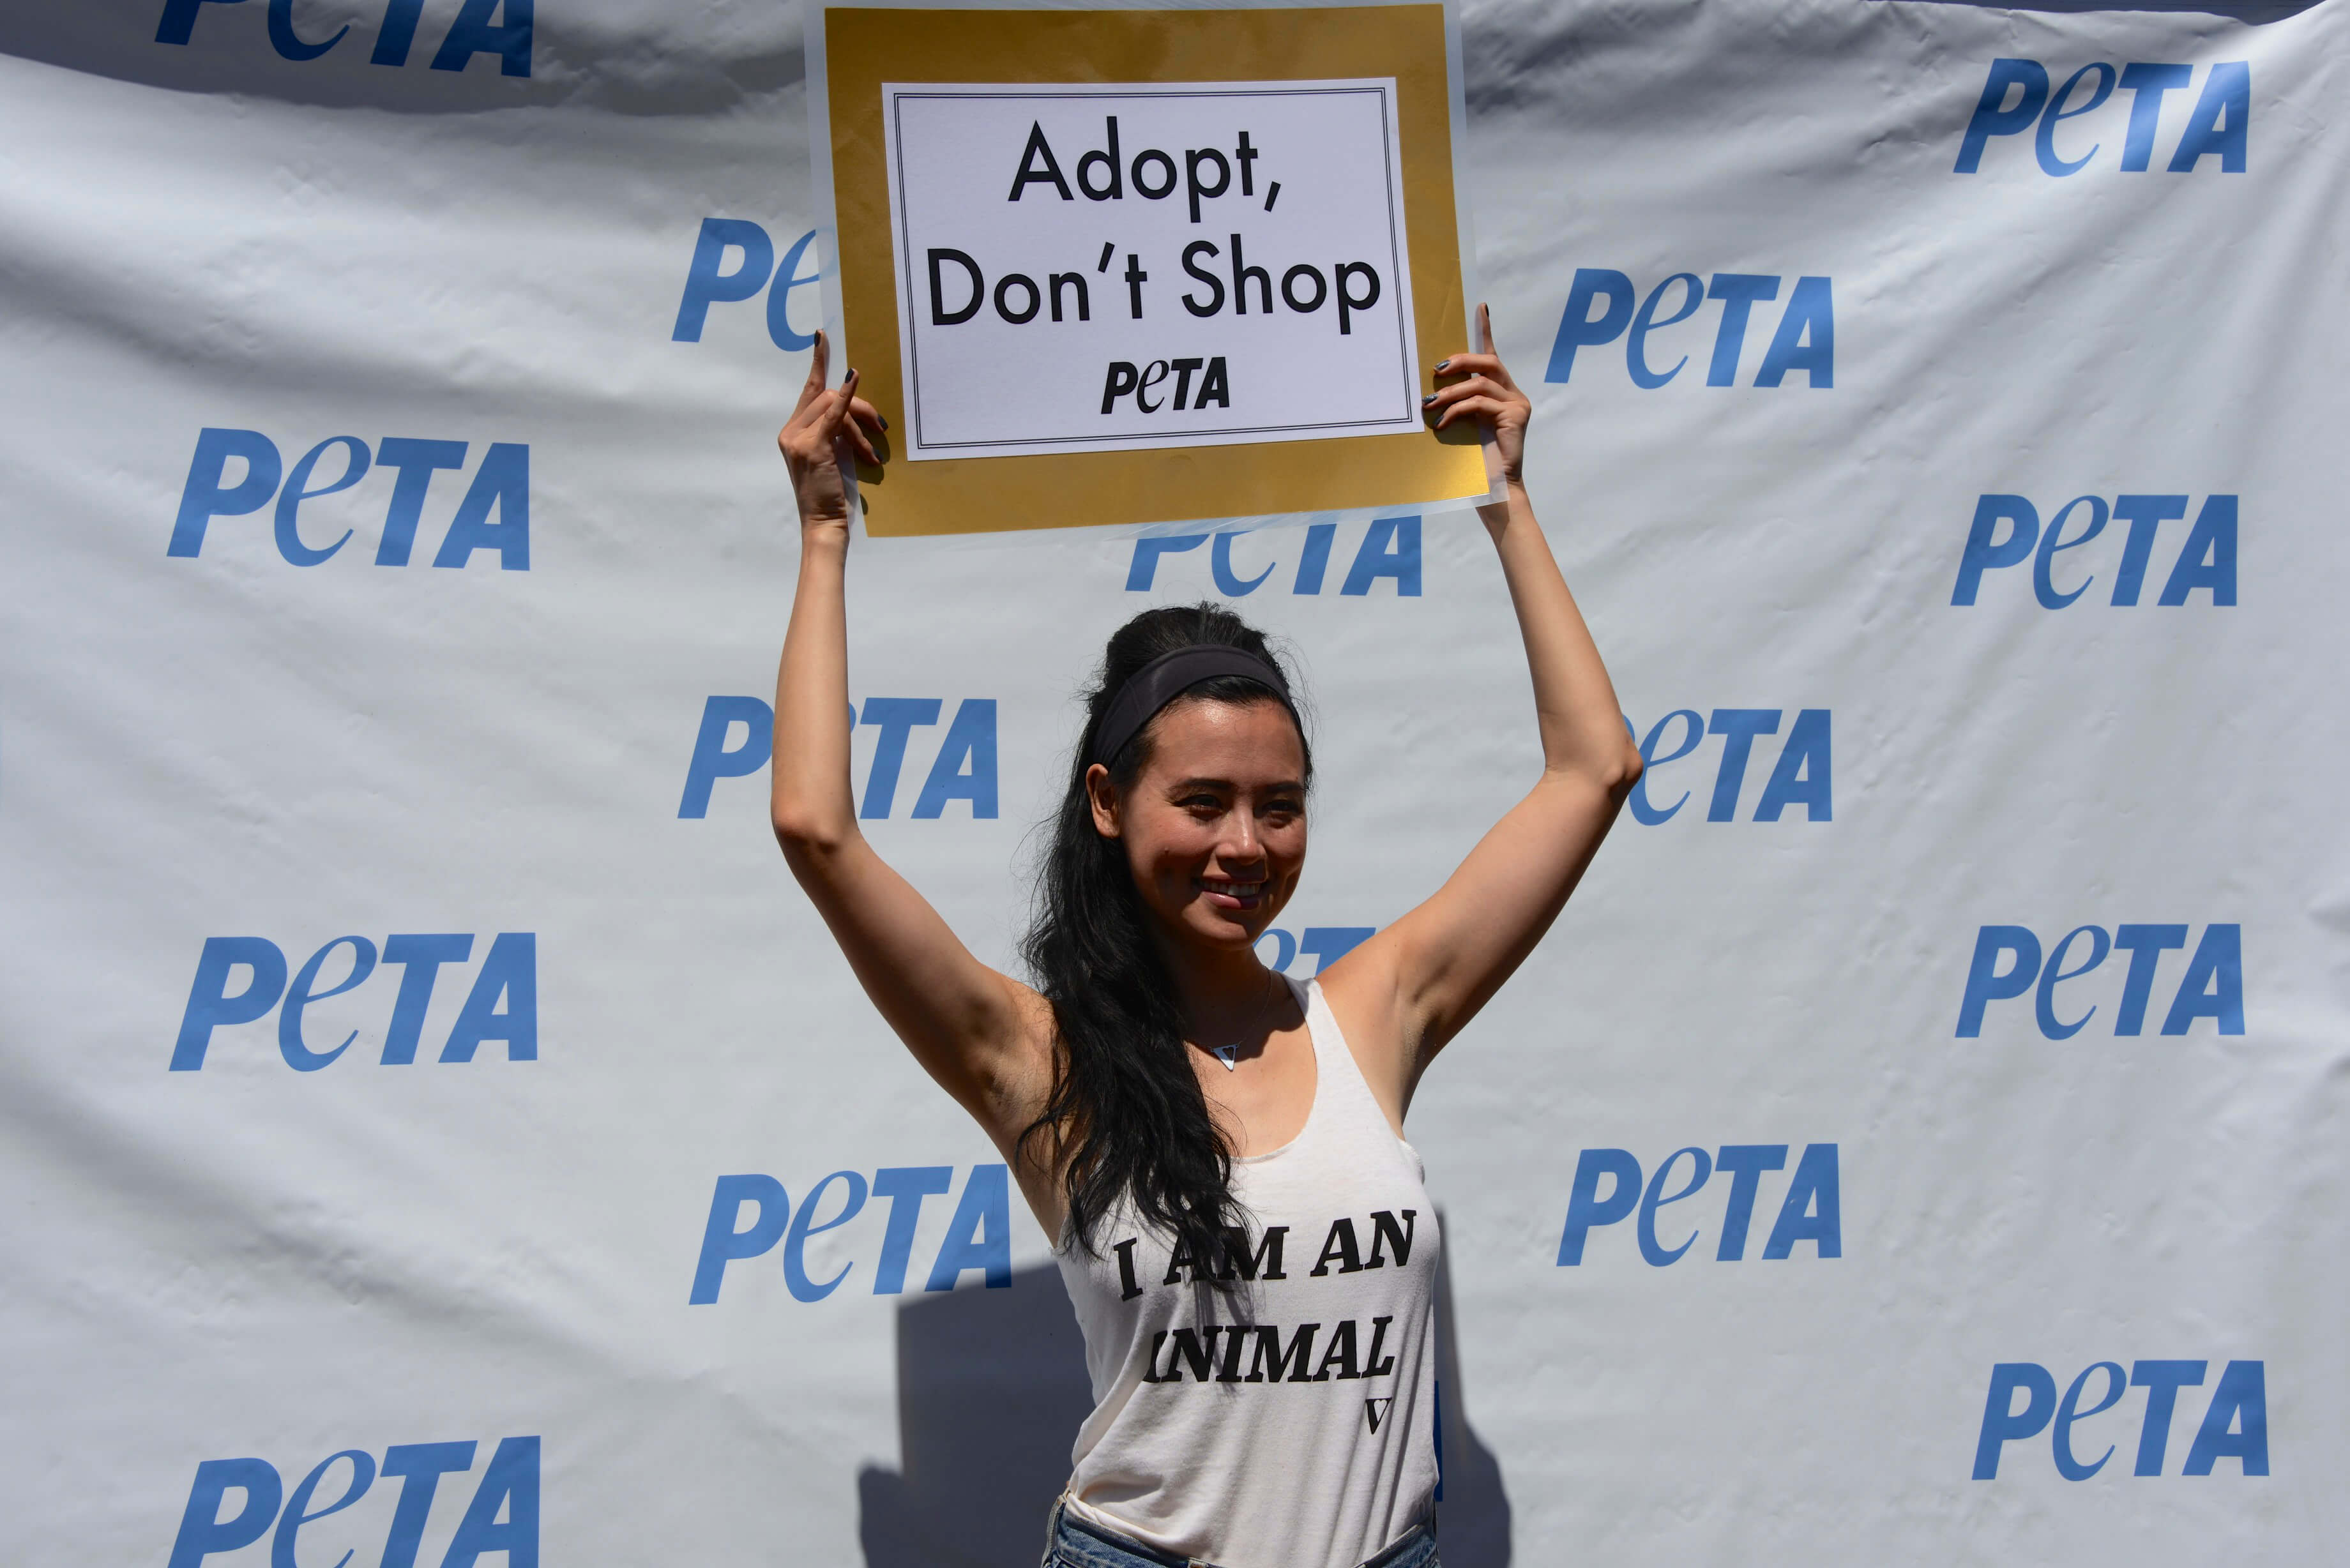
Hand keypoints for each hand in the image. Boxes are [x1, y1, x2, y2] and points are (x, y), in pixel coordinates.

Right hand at [777, 330, 885, 531]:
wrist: (823, 523)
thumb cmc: (830, 494)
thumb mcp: (831, 456)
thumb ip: (834, 432)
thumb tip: (853, 413)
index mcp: (792, 431)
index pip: (808, 391)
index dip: (817, 363)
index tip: (822, 338)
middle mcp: (789, 431)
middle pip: (826, 396)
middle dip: (858, 406)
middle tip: (879, 427)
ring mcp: (797, 438)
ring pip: (834, 405)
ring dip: (860, 424)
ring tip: (872, 453)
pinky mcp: (813, 446)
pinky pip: (833, 414)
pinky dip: (846, 395)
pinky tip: (853, 379)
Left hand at [1423, 303, 1529, 484]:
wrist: (1494, 489)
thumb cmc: (1475, 461)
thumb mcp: (1464, 425)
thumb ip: (1458, 404)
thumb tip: (1432, 390)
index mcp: (1501, 393)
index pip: (1492, 356)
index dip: (1486, 330)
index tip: (1480, 306)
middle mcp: (1513, 394)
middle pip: (1488, 362)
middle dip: (1460, 361)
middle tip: (1436, 369)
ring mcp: (1517, 404)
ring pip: (1480, 383)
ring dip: (1450, 392)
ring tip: (1430, 405)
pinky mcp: (1515, 416)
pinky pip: (1479, 403)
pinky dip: (1456, 411)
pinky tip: (1443, 424)